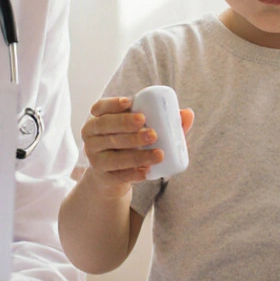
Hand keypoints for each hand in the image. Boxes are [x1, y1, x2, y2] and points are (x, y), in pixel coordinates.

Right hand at [79, 97, 193, 197]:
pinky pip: (118, 175)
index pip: (100, 107)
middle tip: (152, 131)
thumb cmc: (130, 146)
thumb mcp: (140, 131)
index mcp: (99, 120)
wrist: (112, 178)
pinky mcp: (102, 178)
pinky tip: (148, 172)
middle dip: (127, 126)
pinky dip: (134, 174)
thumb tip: (187, 113)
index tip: (131, 102)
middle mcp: (92, 137)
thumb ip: (164, 121)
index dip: (113, 104)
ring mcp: (94, 158)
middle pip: (106, 127)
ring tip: (160, 154)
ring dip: (138, 155)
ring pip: (114, 155)